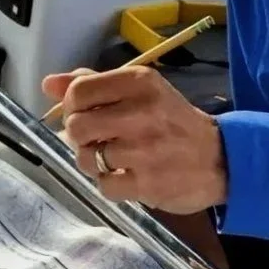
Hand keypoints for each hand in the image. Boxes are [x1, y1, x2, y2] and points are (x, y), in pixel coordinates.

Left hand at [42, 66, 226, 213]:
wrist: (220, 158)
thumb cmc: (172, 121)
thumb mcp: (140, 90)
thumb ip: (94, 84)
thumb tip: (48, 84)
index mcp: (139, 82)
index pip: (78, 91)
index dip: (71, 106)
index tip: (85, 113)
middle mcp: (141, 113)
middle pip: (76, 126)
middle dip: (79, 136)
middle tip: (96, 139)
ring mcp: (145, 150)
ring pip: (86, 158)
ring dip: (93, 161)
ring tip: (113, 158)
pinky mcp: (148, 184)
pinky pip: (104, 186)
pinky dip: (110, 184)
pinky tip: (126, 175)